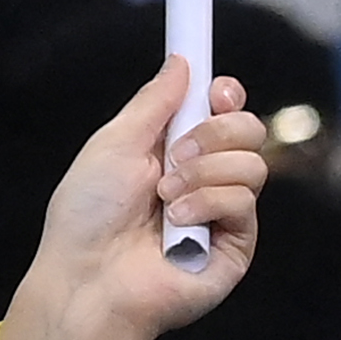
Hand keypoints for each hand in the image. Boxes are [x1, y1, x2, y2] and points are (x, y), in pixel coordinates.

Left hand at [0, 56, 268, 339]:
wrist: (86, 279)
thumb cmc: (87, 216)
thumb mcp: (114, 144)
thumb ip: (153, 102)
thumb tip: (181, 60)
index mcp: (174, 152)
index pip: (222, 112)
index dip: (227, 95)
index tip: (217, 90)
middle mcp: (204, 180)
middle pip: (250, 130)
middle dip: (218, 130)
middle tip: (177, 152)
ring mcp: (222, 214)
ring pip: (254, 164)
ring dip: (205, 170)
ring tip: (165, 196)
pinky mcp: (235, 246)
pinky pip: (245, 201)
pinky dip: (208, 201)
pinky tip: (177, 220)